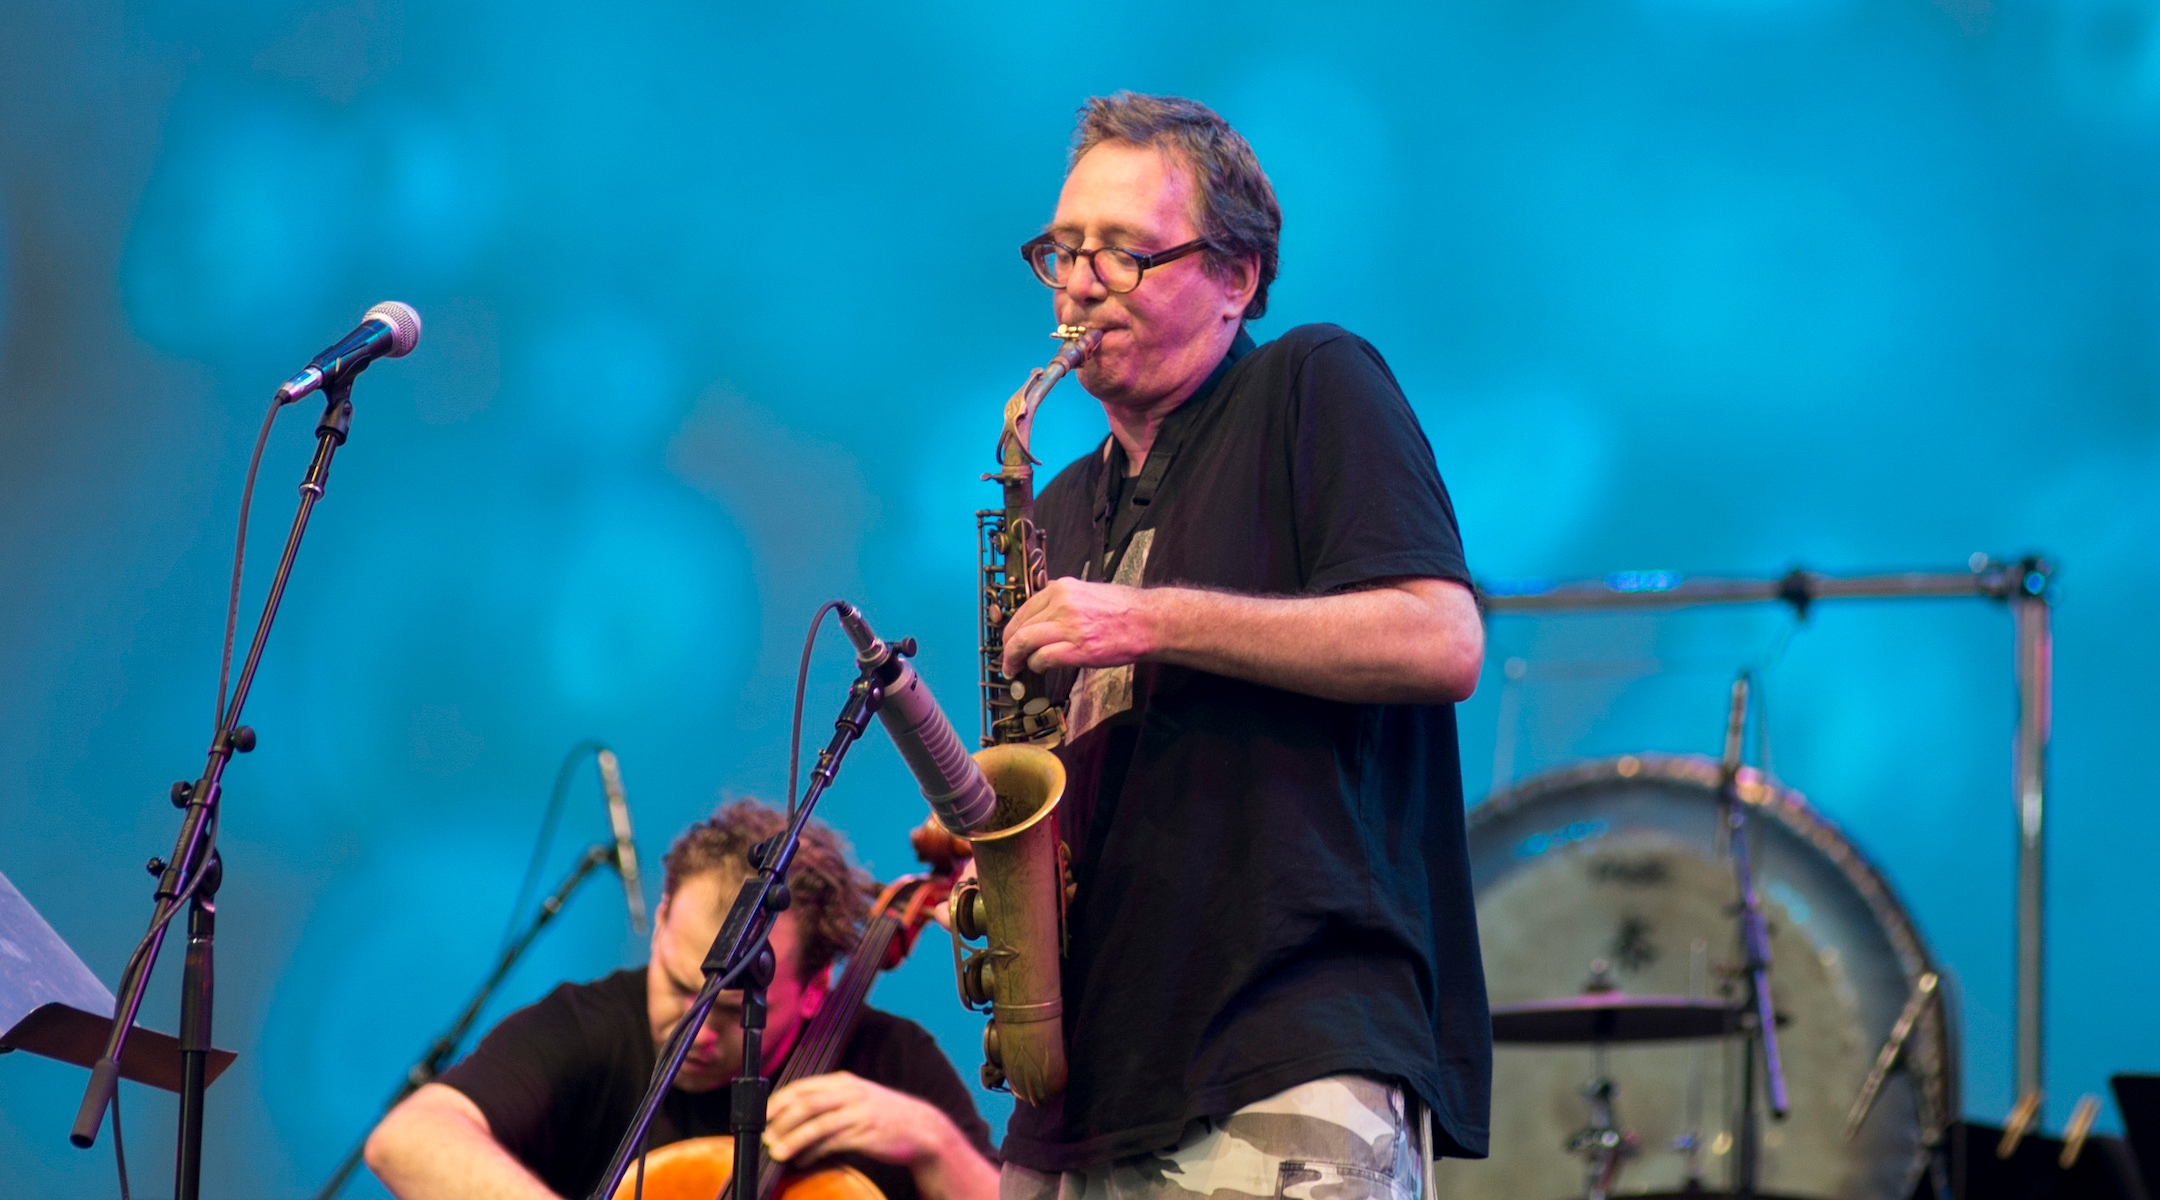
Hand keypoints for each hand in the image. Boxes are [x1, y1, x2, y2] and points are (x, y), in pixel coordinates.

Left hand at [763, 1071, 946, 1168]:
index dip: (779, 1101)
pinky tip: (802, 1161)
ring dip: (792, 1139)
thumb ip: (829, 1102)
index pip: (803, 1087)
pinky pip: (832, 1143)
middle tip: (764, 1136)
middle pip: (806, 1104)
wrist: (921, 1129)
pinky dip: (813, 1153)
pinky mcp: (865, 1134)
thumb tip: (793, 1116)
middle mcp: (850, 1093)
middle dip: (780, 1121)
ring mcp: (858, 1113)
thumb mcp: (857, 1099)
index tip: (762, 1115)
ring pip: (816, 1124)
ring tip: (776, 1152)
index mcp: (844, 1081)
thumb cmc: (884, 1116)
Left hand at [1000, 578, 1154, 676]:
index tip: (1010, 640)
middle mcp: (1061, 603)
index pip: (1024, 608)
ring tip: (1014, 670)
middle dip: (1009, 646)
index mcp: (1062, 588)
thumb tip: (1042, 614)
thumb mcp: (1088, 592)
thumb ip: (1064, 600)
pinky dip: (1035, 666)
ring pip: (1024, 642)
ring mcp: (1069, 626)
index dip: (1012, 628)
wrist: (1150, 621)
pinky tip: (1037, 670)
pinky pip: (1043, 658)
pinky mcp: (1078, 649)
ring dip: (1015, 659)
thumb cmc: (1124, 609)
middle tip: (1008, 660)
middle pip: (1020, 626)